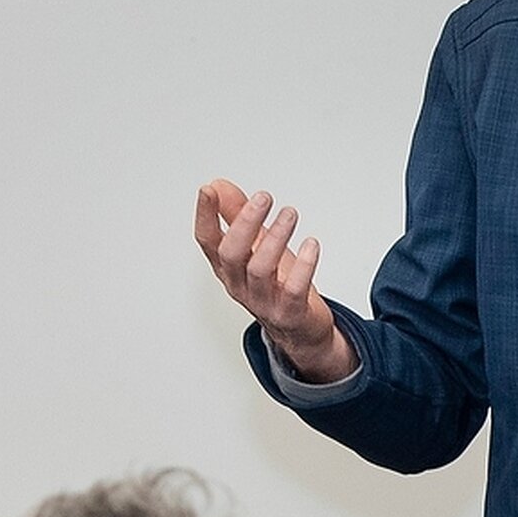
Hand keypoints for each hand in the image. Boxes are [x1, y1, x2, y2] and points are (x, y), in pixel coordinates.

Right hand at [193, 179, 352, 384]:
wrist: (301, 331)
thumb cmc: (277, 284)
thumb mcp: (254, 247)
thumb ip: (236, 216)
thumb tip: (219, 185)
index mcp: (228, 268)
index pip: (207, 241)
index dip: (204, 216)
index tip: (208, 190)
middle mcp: (240, 285)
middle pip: (231, 254)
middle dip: (245, 222)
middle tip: (263, 197)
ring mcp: (263, 302)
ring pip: (261, 269)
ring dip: (276, 238)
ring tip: (290, 213)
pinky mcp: (289, 313)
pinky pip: (294, 289)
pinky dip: (304, 266)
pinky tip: (312, 245)